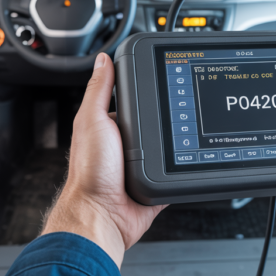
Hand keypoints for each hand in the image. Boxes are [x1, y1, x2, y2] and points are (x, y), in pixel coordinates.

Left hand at [41, 53, 165, 265]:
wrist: (103, 215)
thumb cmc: (89, 173)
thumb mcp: (92, 120)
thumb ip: (99, 90)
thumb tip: (102, 60)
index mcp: (109, 128)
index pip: (131, 103)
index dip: (143, 93)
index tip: (159, 82)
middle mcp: (125, 146)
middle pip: (152, 123)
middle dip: (164, 119)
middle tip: (176, 111)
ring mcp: (140, 166)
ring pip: (166, 147)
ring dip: (174, 144)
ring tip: (181, 136)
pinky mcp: (155, 184)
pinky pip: (174, 172)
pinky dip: (181, 167)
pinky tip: (186, 158)